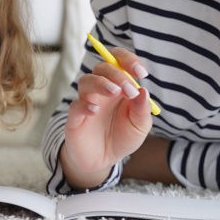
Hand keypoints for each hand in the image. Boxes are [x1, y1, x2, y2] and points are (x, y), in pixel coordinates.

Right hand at [60, 46, 152, 187]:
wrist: (104, 159)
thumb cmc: (122, 137)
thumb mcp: (140, 125)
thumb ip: (143, 109)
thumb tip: (144, 90)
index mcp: (119, 85)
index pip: (119, 60)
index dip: (129, 61)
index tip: (140, 73)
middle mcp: (102, 88)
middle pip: (103, 67)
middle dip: (118, 75)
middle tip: (129, 89)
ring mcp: (87, 100)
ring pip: (87, 80)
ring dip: (101, 83)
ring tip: (114, 92)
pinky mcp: (75, 116)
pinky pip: (76, 104)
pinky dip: (85, 105)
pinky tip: (94, 112)